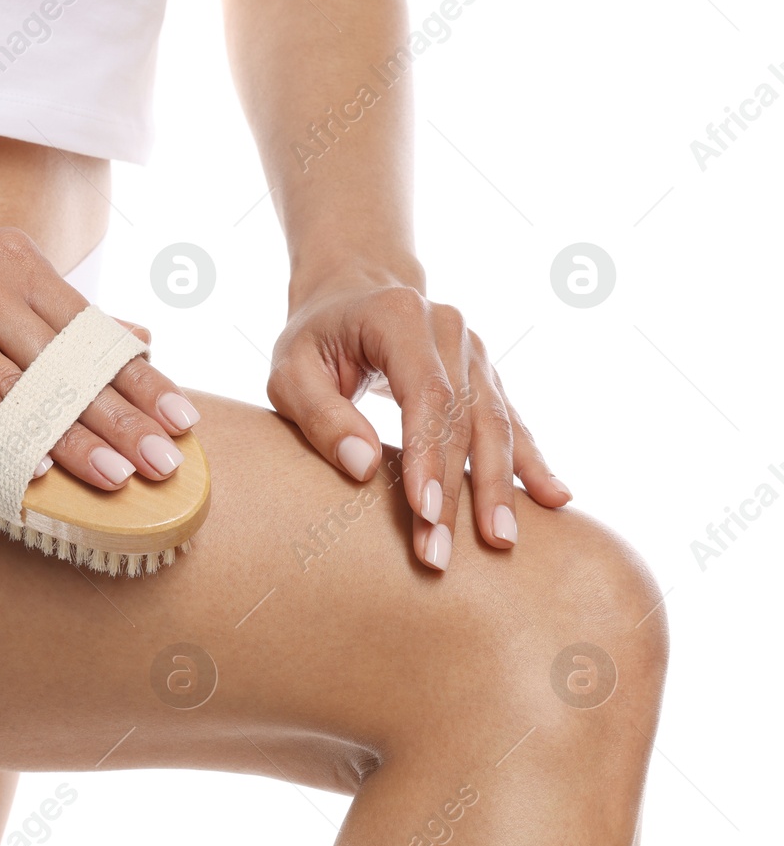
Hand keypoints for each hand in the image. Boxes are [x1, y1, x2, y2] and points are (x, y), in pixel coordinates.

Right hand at [0, 205, 202, 489]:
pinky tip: (32, 468)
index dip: (142, 380)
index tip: (184, 419)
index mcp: (15, 264)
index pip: (93, 332)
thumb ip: (59, 306)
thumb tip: (137, 337)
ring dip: (71, 438)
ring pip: (18, 392)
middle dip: (123, 418)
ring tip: (117, 477)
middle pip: (65, 366)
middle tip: (165, 462)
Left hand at [266, 269, 571, 569]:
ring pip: (495, 425)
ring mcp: (475, 354)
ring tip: (501, 542)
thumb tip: (362, 467)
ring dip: (497, 488)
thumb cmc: (314, 339)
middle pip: (464, 419)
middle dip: (458, 490)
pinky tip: (554, 500)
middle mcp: (450, 331)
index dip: (428, 456)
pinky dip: (531, 463)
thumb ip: (321, 415)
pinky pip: (512, 423)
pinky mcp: (486, 377)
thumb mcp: (290, 371)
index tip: (424, 512)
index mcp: (402, 317)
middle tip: (441, 553)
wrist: (351, 293)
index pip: (426, 395)